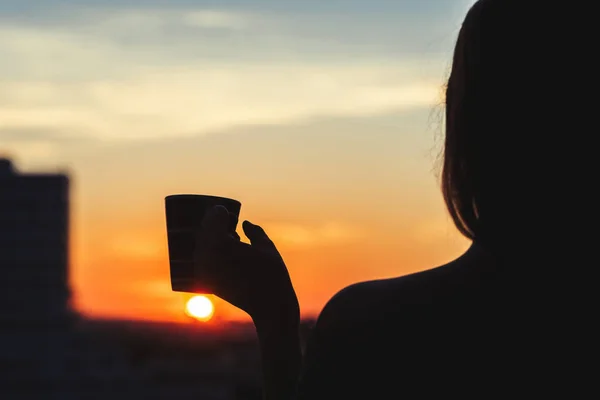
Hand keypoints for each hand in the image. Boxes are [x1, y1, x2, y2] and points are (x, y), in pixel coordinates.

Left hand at [194, 205, 299, 327]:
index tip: (225, 210)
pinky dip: (211, 254)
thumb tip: (244, 223)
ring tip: (226, 236)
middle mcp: (207, 257)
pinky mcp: (207, 283)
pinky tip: (225, 253)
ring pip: (202, 247)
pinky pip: (203, 261)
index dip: (219, 212)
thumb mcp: (266, 247)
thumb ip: (254, 232)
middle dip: (213, 224)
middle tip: (223, 219)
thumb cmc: (272, 274)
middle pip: (204, 231)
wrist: (270, 307)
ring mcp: (205, 271)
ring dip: (211, 239)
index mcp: (220, 243)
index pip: (214, 218)